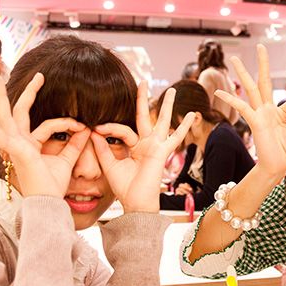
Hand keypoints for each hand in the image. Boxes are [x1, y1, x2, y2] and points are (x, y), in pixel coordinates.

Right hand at [0, 73, 89, 197]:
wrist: (46, 202)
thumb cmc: (52, 185)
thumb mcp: (67, 160)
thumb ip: (76, 144)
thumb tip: (87, 129)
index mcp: (29, 144)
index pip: (45, 124)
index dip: (65, 122)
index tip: (81, 124)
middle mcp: (18, 142)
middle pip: (16, 111)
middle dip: (18, 92)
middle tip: (18, 73)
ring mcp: (13, 145)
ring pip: (8, 114)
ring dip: (2, 96)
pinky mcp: (15, 149)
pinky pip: (9, 132)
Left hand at [91, 81, 194, 213]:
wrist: (135, 203)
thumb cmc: (124, 188)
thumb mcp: (109, 165)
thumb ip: (102, 148)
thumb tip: (93, 130)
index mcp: (134, 147)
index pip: (123, 128)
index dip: (109, 126)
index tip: (95, 128)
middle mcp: (146, 144)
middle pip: (145, 116)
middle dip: (144, 99)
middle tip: (143, 81)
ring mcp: (156, 147)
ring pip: (161, 121)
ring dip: (166, 105)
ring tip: (172, 90)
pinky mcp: (162, 152)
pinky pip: (174, 137)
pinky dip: (184, 126)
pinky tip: (192, 114)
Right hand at [215, 44, 285, 177]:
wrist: (278, 169)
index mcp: (281, 113)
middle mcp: (268, 110)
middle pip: (265, 82)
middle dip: (263, 64)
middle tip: (260, 46)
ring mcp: (260, 115)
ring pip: (252, 88)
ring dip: (244, 72)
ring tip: (234, 58)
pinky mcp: (255, 122)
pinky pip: (243, 108)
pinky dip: (231, 99)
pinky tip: (218, 93)